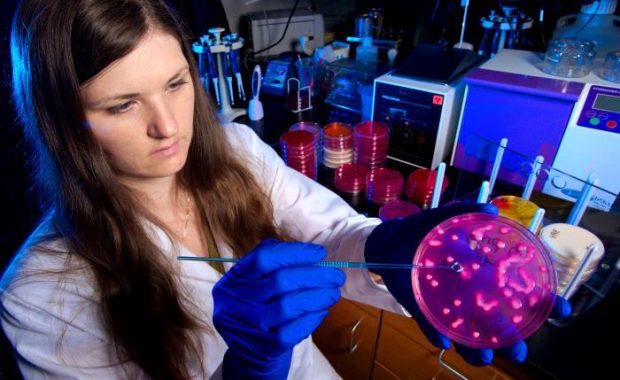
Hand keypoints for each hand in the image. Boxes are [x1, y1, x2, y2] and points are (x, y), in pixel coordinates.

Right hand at [213, 239, 344, 378]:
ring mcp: (249, 326)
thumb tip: (313, 255)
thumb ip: (276, 262)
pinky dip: (312, 318)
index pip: (264, 257)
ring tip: (333, 293)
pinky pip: (294, 331)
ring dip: (318, 296)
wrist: (247, 352)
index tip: (320, 253)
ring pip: (289, 306)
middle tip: (337, 276)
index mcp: (234, 279)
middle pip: (281, 281)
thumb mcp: (255, 282)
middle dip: (316, 276)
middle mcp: (235, 301)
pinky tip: (321, 311)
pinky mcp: (264, 348)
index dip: (296, 253)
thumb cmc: (259, 306)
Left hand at [364, 202, 572, 365]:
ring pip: (468, 336)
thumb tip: (491, 210)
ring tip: (482, 354)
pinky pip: (432, 328)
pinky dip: (436, 334)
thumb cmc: (425, 231)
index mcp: (484, 276)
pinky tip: (443, 340)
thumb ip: (467, 212)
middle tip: (519, 350)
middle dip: (512, 340)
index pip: (521, 293)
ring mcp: (448, 307)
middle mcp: (471, 296)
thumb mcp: (446, 219)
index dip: (544, 303)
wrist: (390, 241)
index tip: (560, 308)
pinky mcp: (423, 311)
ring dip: (476, 349)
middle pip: (498, 324)